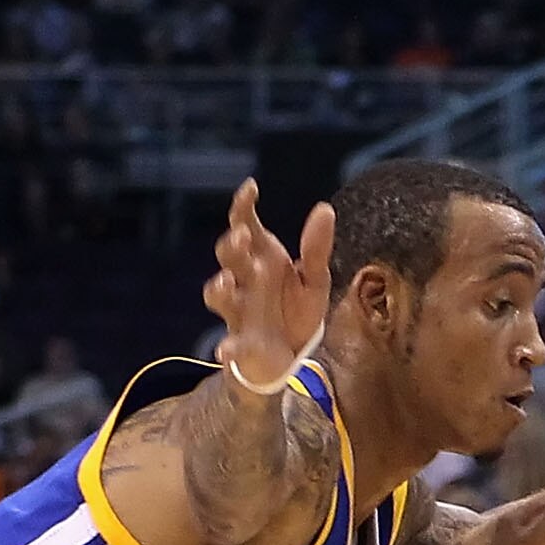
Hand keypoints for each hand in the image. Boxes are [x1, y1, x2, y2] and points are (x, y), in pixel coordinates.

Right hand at [203, 180, 334, 395]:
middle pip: (229, 257)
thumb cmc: (295, 310)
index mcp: (260, 259)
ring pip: (219, 295)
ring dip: (218, 287)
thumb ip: (316, 249)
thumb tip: (325, 209)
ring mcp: (239, 311)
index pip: (244, 225)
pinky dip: (227, 348)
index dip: (243, 206)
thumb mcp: (314, 280)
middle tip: (244, 236)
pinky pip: (231, 344)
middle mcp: (244, 281)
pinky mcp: (242, 343)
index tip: (251, 188)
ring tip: (225, 281)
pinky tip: (225, 351)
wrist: (290, 355)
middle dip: (232, 246)